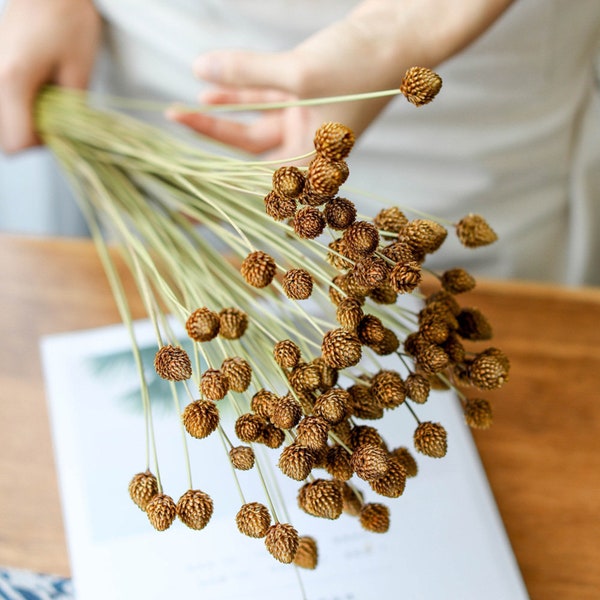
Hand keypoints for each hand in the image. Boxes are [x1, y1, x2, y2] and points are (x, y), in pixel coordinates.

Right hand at [0, 0, 101, 152]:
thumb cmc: (68, 21)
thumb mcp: (79, 72)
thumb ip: (71, 112)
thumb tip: (67, 137)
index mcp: (13, 82)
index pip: (18, 143)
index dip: (43, 145)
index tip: (62, 130)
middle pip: (6, 139)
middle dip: (34, 136)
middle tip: (57, 116)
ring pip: (2, 123)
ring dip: (26, 121)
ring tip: (48, 99)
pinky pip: (3, 104)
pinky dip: (20, 106)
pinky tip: (38, 90)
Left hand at [168, 2, 406, 160]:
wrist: (405, 31)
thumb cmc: (363, 64)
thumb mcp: (299, 73)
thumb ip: (247, 74)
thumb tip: (197, 69)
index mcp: (312, 160)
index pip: (255, 178)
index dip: (218, 177)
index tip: (185, 182)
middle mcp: (308, 143)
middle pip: (250, 147)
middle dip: (214, 132)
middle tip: (175, 119)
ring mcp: (307, 117)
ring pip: (255, 122)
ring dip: (224, 112)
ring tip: (186, 105)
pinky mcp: (307, 92)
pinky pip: (265, 99)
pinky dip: (241, 93)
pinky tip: (211, 87)